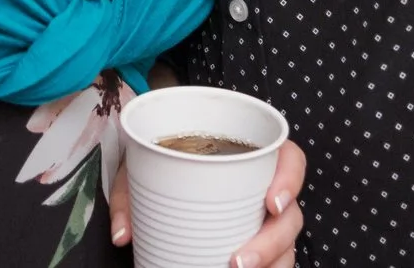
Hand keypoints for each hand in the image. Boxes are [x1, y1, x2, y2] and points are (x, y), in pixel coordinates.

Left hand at [109, 136, 304, 267]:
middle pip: (289, 215)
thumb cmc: (160, 160)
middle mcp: (264, 189)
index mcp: (248, 155)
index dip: (290, 179)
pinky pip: (272, 262)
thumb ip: (129, 194)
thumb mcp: (141, 165)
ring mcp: (263, 221)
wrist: (158, 174)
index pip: (289, 159)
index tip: (272, 203)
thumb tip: (123, 234)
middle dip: (271, 243)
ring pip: (286, 246)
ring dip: (269, 263)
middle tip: (238, 261)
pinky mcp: (255, 245)